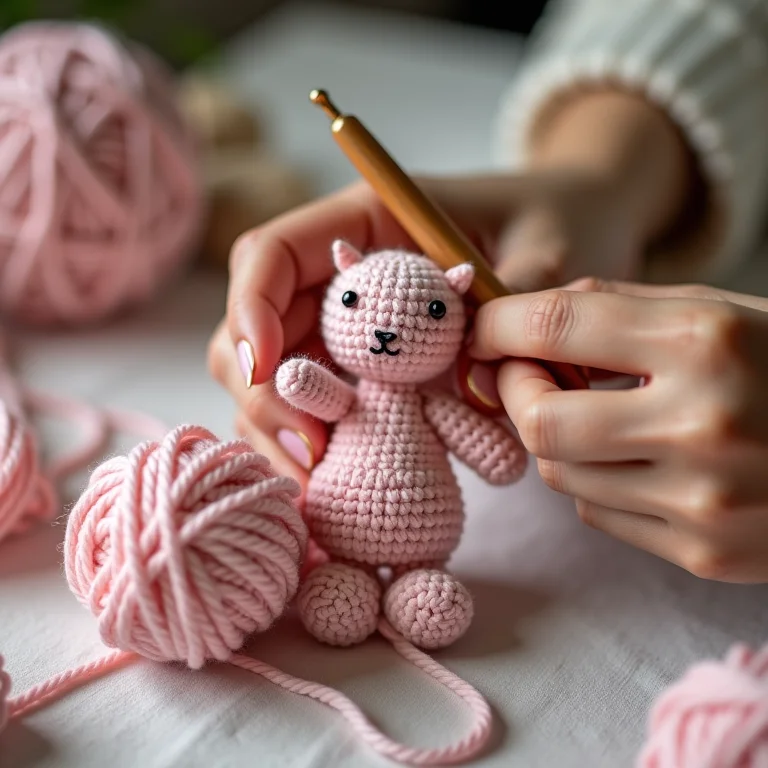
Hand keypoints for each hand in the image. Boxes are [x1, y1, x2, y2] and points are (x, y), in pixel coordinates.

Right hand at [208, 89, 691, 485]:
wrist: (570, 230)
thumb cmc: (554, 217)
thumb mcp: (547, 242)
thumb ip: (516, 298)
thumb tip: (475, 384)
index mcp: (365, 221)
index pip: (270, 256)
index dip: (251, 311)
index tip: (267, 370)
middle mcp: (341, 278)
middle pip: (255, 329)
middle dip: (263, 392)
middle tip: (310, 447)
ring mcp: (352, 328)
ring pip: (278, 379)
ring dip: (282, 430)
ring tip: (321, 478)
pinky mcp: (372, 372)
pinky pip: (325, 410)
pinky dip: (321, 447)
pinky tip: (338, 481)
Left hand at [470, 278, 767, 583]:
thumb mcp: (718, 312)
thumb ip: (617, 310)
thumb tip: (521, 319)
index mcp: (707, 343)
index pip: (556, 327)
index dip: (498, 326)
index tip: (482, 329)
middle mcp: (702, 425)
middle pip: (539, 422)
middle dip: (514, 393)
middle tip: (523, 374)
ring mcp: (704, 500)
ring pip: (560, 474)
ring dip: (558, 439)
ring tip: (597, 414)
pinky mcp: (705, 552)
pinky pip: (599, 512)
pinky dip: (597, 480)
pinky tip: (638, 458)